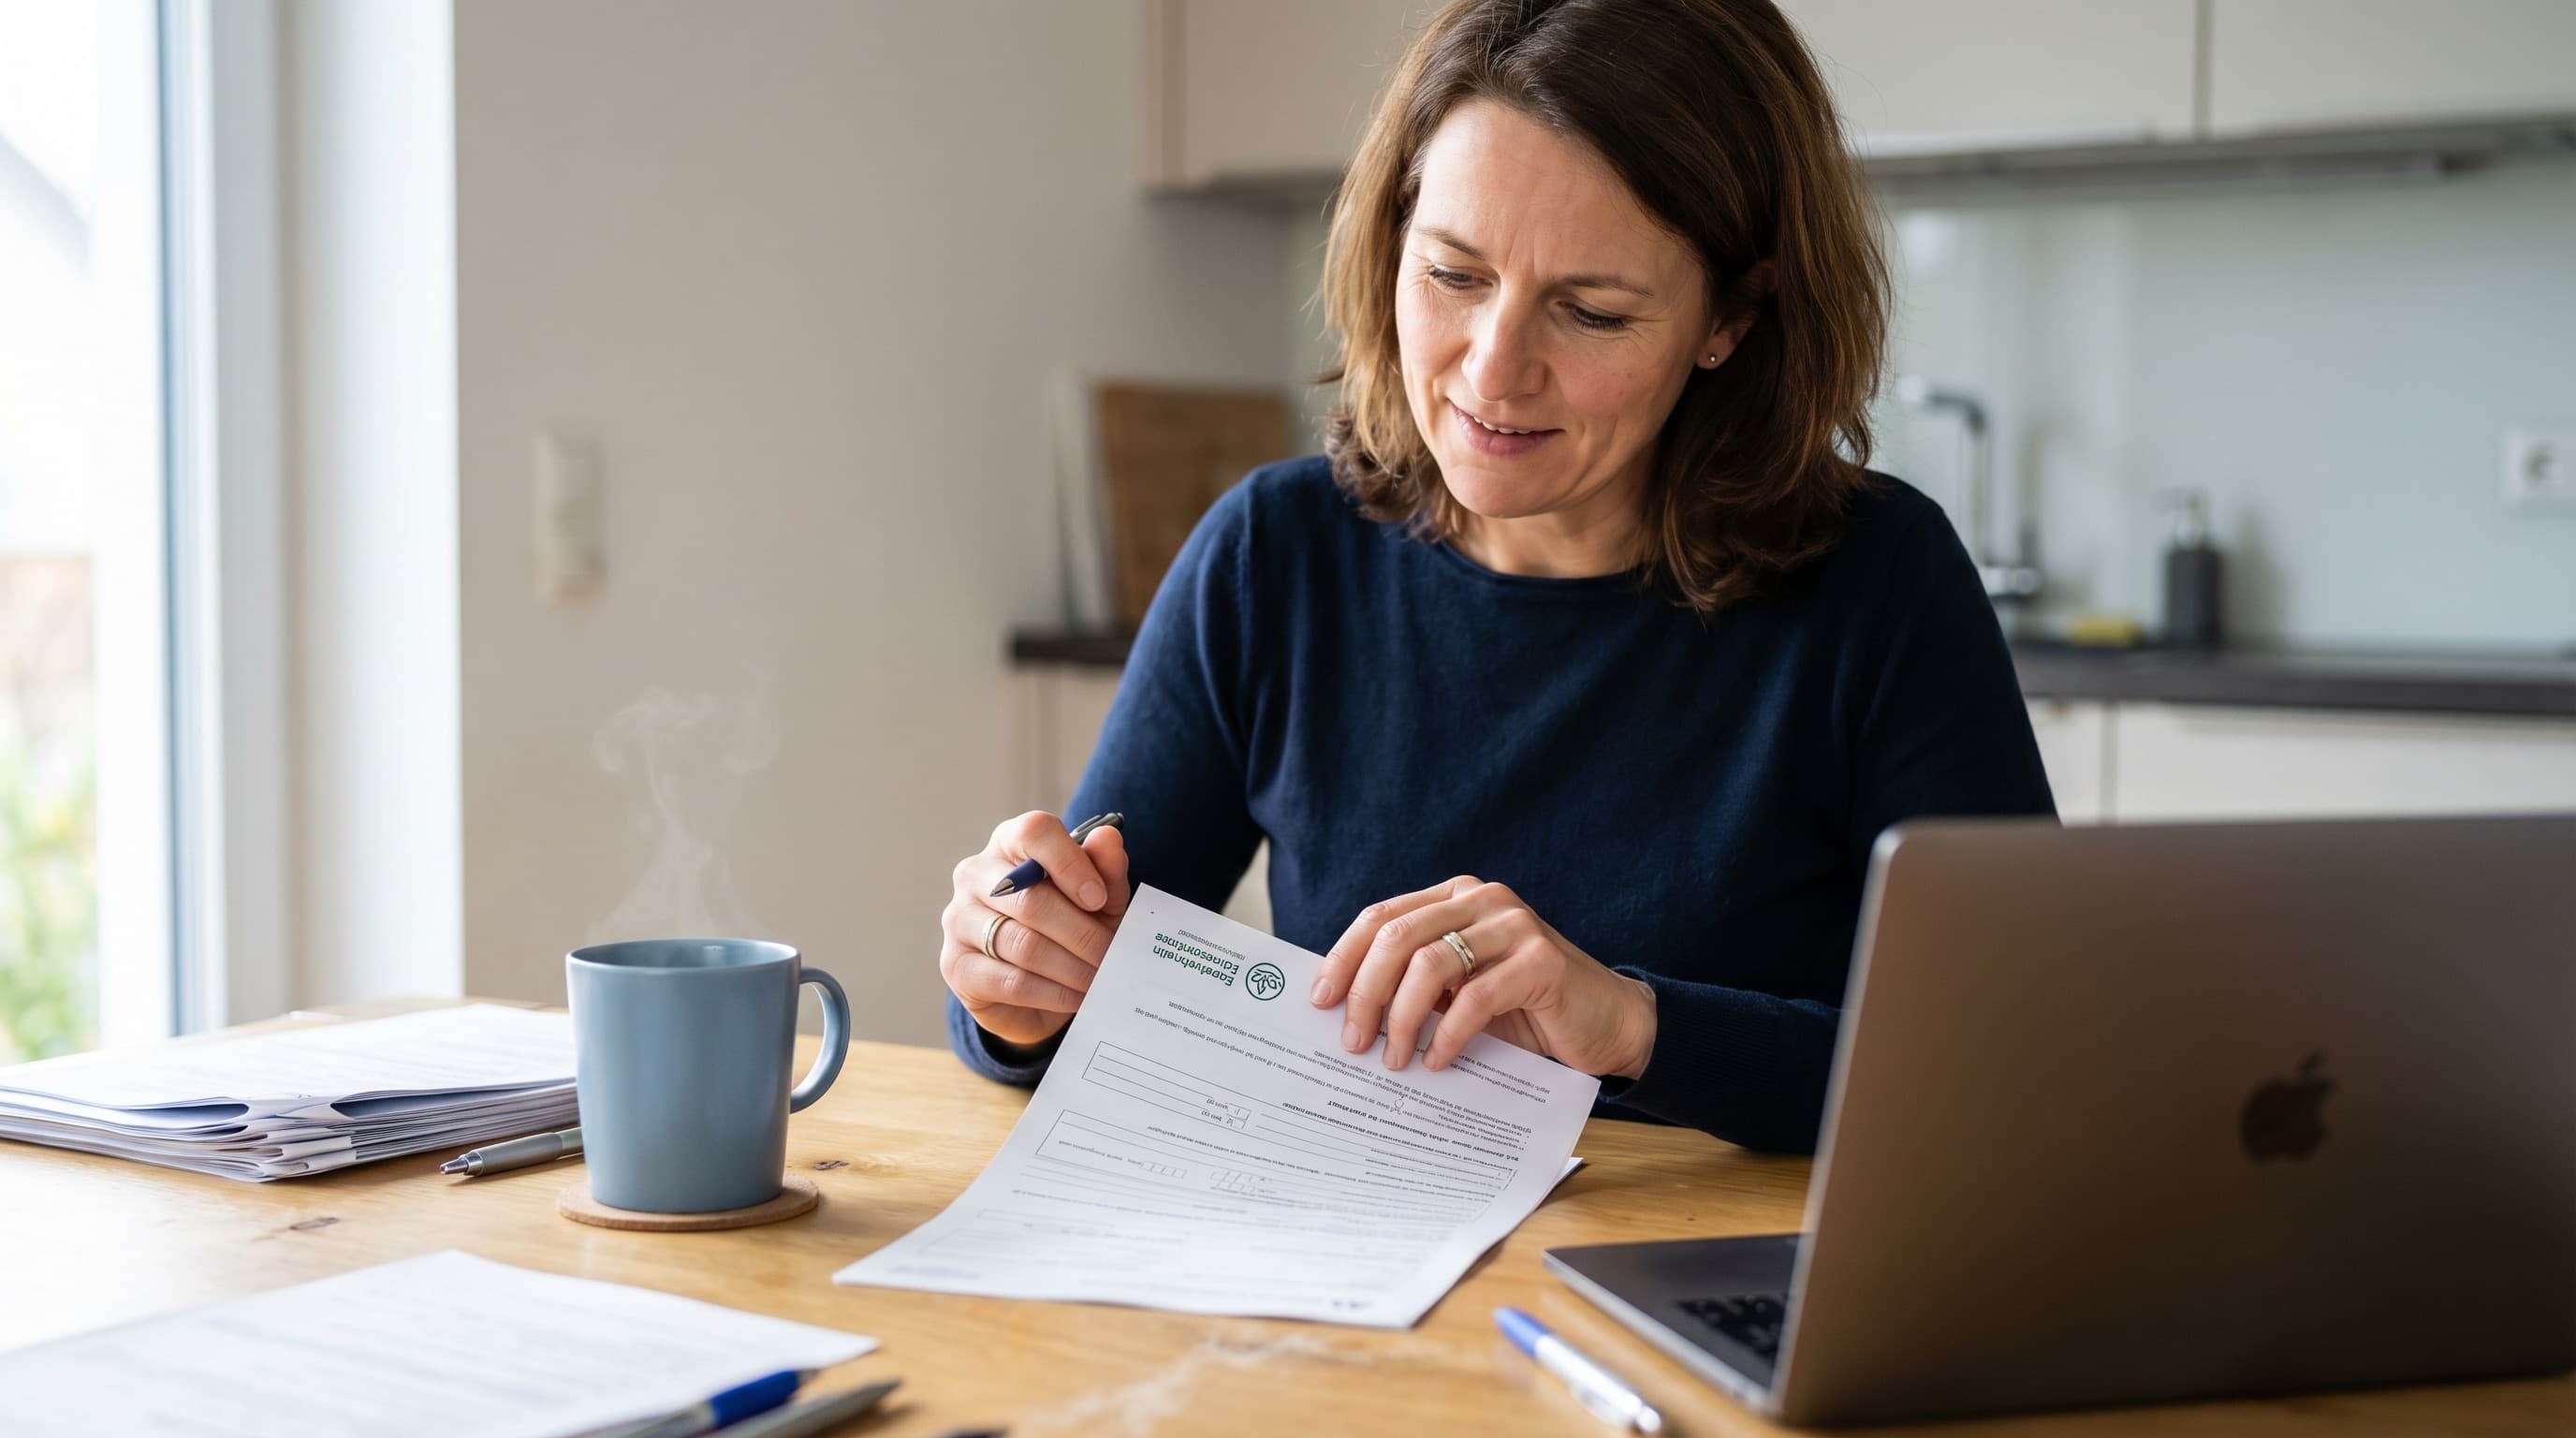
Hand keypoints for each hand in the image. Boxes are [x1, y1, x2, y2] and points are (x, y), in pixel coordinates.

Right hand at [939, 812, 1130, 1048]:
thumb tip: (1108, 838)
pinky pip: (1010, 981)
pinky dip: (1052, 992)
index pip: (1033, 833)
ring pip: (1021, 943)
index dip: (1071, 864)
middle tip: (1112, 955)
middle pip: (1030, 898)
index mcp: (1010, 843)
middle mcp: (975, 874)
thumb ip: (1106, 869)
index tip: (1100, 899)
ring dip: (1070, 967)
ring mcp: (959, 919)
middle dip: (1081, 932)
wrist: (1042, 990)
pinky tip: (1076, 996)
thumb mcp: (1100, 900)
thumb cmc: (1072, 928)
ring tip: (1099, 978)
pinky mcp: (956, 966)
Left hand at [1311, 875, 1656, 1078]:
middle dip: (1365, 993)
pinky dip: (1447, 1035)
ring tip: (1393, 1058)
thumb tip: (1342, 1011)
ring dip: (1401, 1018)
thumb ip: (1414, 984)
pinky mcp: (1542, 961)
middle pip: (1397, 938)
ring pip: (1430, 965)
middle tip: (1352, 1042)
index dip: (1344, 958)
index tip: (1319, 1002)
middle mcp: (1482, 900)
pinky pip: (1474, 998)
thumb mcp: (1459, 989)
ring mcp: (1515, 926)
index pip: (1381, 917)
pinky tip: (1439, 1062)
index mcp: (1455, 898)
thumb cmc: (1524, 1010)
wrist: (1606, 1022)